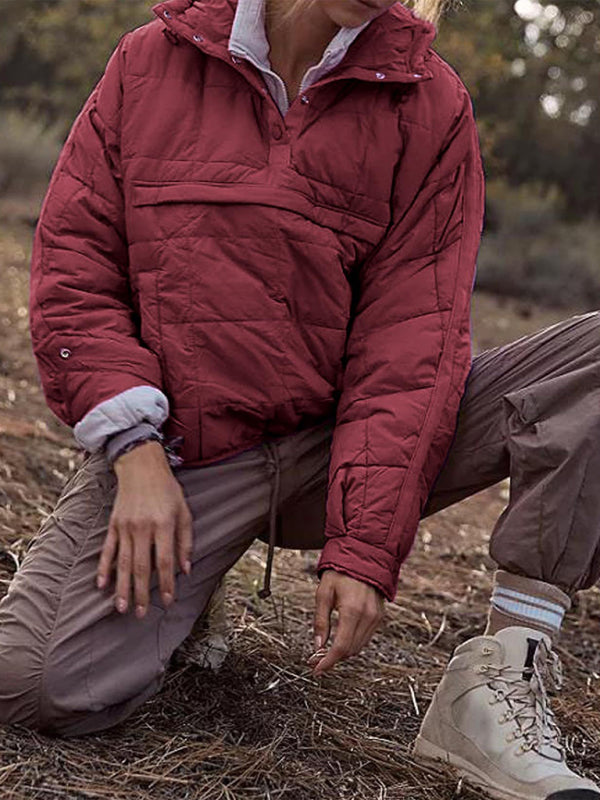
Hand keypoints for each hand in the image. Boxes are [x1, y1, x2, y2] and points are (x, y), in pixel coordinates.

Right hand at [96, 440, 192, 617]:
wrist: (141, 466)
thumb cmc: (167, 490)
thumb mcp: (184, 512)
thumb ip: (185, 541)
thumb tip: (186, 570)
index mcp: (163, 525)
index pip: (164, 561)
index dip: (166, 583)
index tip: (167, 601)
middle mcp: (143, 527)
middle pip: (141, 567)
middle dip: (140, 593)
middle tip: (140, 614)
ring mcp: (125, 526)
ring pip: (122, 563)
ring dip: (121, 587)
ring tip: (121, 608)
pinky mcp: (113, 524)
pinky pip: (108, 550)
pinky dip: (104, 568)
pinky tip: (101, 584)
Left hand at [308, 569, 384, 675]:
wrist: (365, 557)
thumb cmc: (341, 572)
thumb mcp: (323, 593)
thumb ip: (320, 620)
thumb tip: (318, 645)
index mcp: (352, 610)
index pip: (341, 647)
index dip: (328, 661)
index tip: (317, 669)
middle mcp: (367, 616)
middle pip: (350, 650)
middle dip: (333, 658)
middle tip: (317, 658)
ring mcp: (376, 617)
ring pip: (359, 646)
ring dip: (343, 652)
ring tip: (327, 650)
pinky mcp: (380, 616)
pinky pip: (366, 637)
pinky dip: (353, 642)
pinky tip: (341, 638)